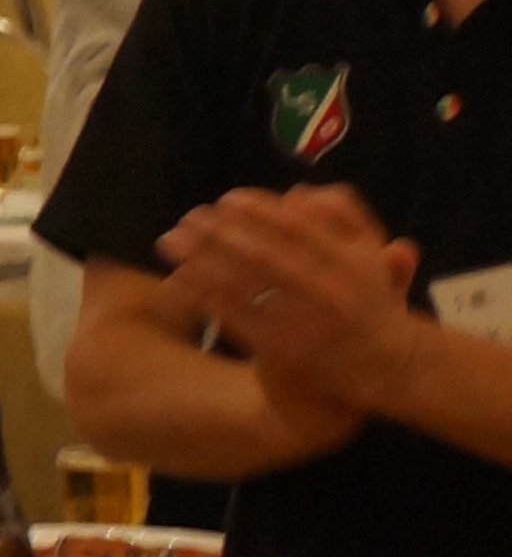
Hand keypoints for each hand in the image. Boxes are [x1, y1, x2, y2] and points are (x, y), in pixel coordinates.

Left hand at [160, 185, 433, 418]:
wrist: (386, 363)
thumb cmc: (370, 297)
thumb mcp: (372, 251)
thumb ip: (344, 216)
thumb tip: (299, 194)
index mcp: (351, 263)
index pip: (294, 227)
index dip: (255, 210)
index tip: (226, 200)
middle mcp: (330, 293)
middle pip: (260, 254)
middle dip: (216, 232)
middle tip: (188, 217)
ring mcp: (306, 324)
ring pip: (242, 285)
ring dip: (199, 259)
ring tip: (171, 241)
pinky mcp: (284, 351)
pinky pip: (236, 318)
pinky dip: (203, 295)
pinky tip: (180, 278)